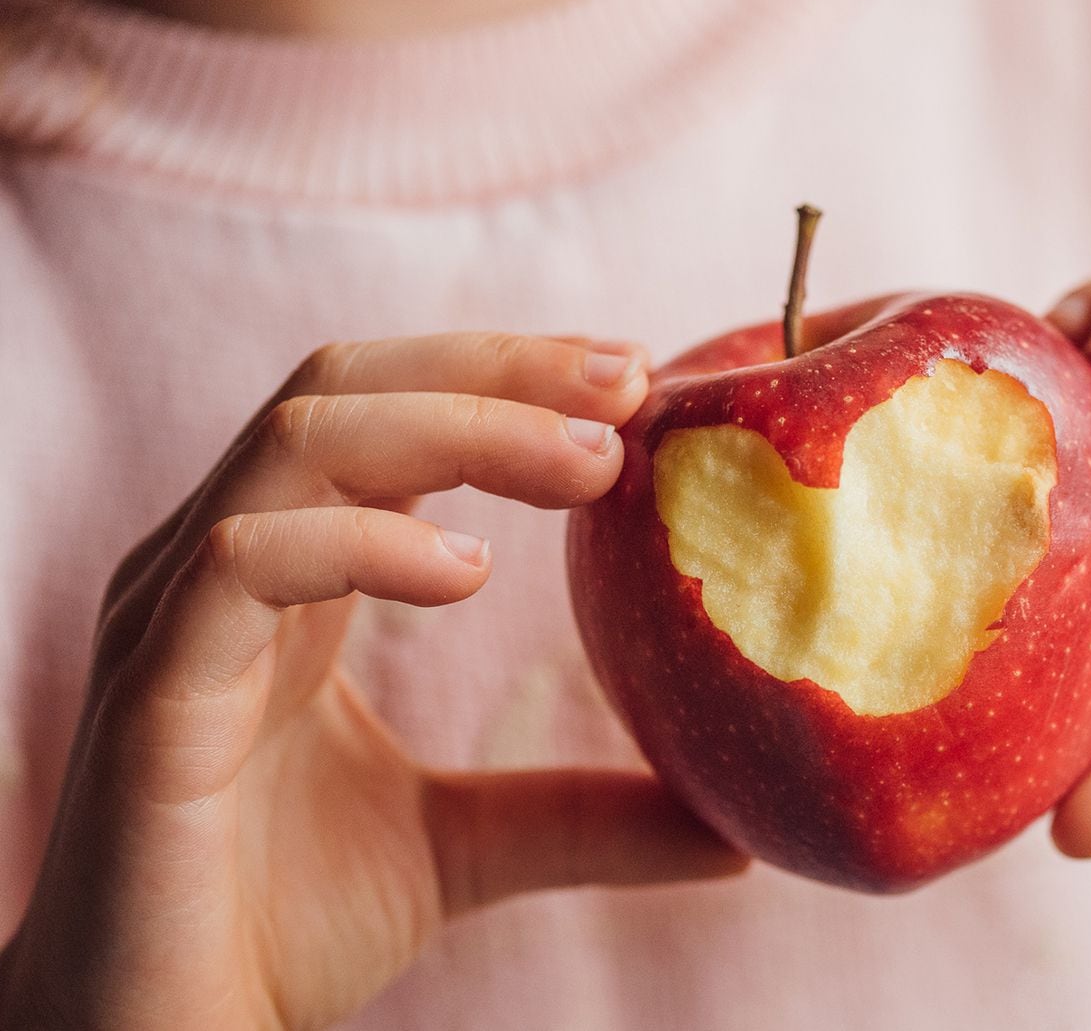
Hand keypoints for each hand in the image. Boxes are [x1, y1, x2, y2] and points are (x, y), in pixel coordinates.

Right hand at [0, 334, 746, 1029]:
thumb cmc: (276, 928)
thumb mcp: (464, 848)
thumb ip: (580, 813)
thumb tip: (731, 823)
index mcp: (287, 576)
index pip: (386, 412)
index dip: (506, 377)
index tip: (635, 379)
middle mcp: (220, 568)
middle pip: (347, 387)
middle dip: (495, 369)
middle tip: (628, 382)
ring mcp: (175, 618)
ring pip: (300, 441)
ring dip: (456, 428)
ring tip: (587, 465)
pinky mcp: (151, 694)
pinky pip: (243, 561)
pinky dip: (360, 541)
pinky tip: (466, 570)